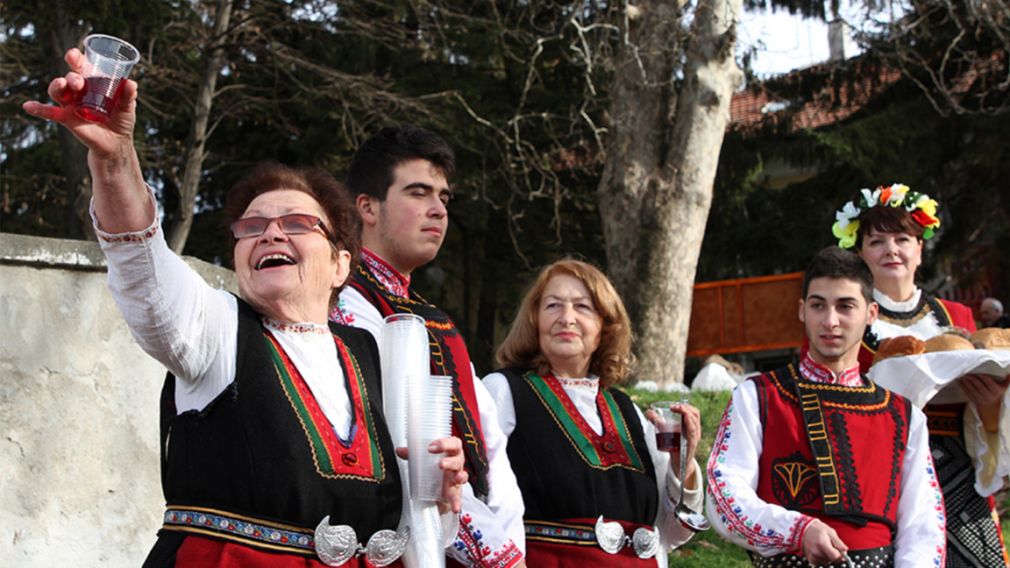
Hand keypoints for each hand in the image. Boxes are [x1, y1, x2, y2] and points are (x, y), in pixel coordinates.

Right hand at [21, 48, 136, 156]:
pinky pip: (49, 112)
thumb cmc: (121, 120)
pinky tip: (28, 106)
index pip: (82, 67)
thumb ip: (128, 96)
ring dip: (57, 85)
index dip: (76, 59)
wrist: (116, 143)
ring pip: (58, 90)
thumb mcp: (127, 108)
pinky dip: (37, 108)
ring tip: (63, 84)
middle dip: (72, 76)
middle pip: (69, 77)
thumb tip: (131, 83)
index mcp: (93, 83)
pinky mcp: (66, 117)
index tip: (74, 55)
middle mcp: (79, 91)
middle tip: (78, 82)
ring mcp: (71, 104)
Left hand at [395, 436, 467, 513]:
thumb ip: (413, 455)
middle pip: (458, 459)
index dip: (445, 443)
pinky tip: (456, 508)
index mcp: (451, 452)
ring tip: (455, 478)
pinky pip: (458, 497)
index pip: (454, 443)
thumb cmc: (435, 467)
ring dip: (459, 476)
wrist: (440, 486)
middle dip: (450, 461)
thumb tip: (399, 450)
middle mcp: (457, 463)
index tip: (431, 447)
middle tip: (440, 464)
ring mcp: (456, 478)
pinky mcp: (454, 493)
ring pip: (462, 475)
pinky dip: (457, 502)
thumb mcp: (424, 460)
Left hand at [646, 402, 701, 483]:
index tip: (673, 405)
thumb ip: (658, 421)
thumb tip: (648, 411)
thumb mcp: (667, 432)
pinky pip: (693, 433)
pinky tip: (685, 419)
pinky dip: (689, 424)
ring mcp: (694, 438)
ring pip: (694, 422)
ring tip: (677, 409)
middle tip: (673, 406)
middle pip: (695, 414)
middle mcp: (695, 431)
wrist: (679, 464)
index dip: (685, 406)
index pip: (693, 412)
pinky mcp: (691, 445)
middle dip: (685, 407)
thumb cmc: (675, 447)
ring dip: (686, 413)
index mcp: (691, 426)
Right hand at [801, 519, 846, 564]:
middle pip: (832, 560)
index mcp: (822, 544)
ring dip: (828, 556)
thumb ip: (839, 543)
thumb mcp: (830, 532)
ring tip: (824, 547)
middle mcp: (817, 552)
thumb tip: (845, 550)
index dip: (841, 556)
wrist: (802, 529)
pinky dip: (823, 558)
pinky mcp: (810, 559)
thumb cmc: (816, 529)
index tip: (841, 552)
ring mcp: (813, 557)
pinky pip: (821, 562)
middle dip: (834, 555)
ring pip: (827, 562)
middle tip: (830, 546)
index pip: (836, 557)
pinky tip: (820, 551)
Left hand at [960, 373, 1008, 405]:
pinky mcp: (973, 400)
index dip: (983, 377)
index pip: (989, 383)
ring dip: (966, 382)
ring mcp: (980, 398)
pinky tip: (959, 381)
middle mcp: (988, 395)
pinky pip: (967, 393)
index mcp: (996, 391)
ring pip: (972, 389)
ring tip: (962, 375)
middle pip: (979, 386)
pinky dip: (962, 386)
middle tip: (967, 373)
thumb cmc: (997, 395)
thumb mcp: (1003, 388)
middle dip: (972, 379)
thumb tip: (1009, 373)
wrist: (991, 409)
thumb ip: (1006, 380)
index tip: (978, 372)